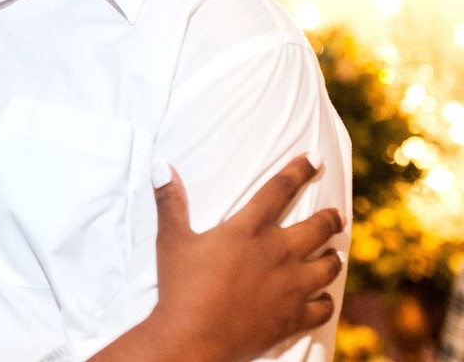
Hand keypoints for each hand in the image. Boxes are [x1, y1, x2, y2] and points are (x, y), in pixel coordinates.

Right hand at [148, 153, 344, 360]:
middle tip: (336, 215)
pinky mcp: (293, 317)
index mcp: (249, 230)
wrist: (194, 338)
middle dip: (331, 218)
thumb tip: (160, 165)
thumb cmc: (181, 286)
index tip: (315, 159)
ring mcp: (290, 287)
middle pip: (317, 228)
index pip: (279, 190)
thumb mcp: (171, 240)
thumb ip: (170, 201)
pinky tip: (324, 299)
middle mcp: (277, 253)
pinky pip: (323, 308)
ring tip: (335, 254)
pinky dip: (326, 302)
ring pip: (328, 267)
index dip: (299, 170)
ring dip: (333, 258)